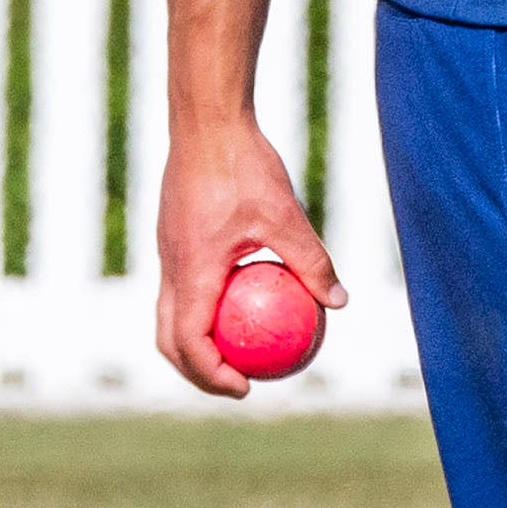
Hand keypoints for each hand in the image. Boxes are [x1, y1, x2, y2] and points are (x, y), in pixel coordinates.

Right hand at [156, 0, 341, 396]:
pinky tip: (241, 298)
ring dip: (195, 340)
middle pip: (168, 338)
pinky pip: (180, 286)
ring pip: (169, 313)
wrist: (205, 119)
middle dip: (196, 371)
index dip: (212, 375)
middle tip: (236, 382)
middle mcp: (170, 266)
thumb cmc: (244, 164)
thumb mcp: (286, 217)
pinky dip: (200, 307)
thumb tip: (339, 302)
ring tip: (236, 350)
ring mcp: (167, 251)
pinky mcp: (173, 237)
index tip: (245, 388)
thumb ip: (311, 262)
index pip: (190, 342)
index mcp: (192, 270)